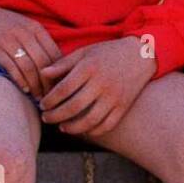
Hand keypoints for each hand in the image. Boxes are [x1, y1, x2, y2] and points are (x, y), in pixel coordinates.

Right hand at [0, 1, 61, 96]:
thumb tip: (56, 67)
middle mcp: (25, 33)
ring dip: (36, 85)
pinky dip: (20, 81)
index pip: (55, 55)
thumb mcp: (25, 28)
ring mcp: (9, 40)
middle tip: (51, 97)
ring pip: (30, 67)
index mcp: (36, 29)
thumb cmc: (3, 25)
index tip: (61, 87)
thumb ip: (39, 43)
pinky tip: (25, 89)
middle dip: (49, 83)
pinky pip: (12, 67)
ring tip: (39, 97)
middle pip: (44, 63)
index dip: (61, 74)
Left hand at [37, 38, 156, 136]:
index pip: (63, 89)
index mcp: (89, 68)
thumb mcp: (84, 52)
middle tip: (46, 118)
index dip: (49, 100)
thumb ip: (63, 64)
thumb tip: (42, 74)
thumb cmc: (108, 52)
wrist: (141, 55)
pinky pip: (107, 124)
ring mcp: (114, 97)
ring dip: (72, 127)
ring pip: (90, 120)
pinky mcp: (124, 106)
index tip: (42, 104)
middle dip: (56, 116)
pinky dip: (93, 130)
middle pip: (73, 107)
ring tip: (62, 127)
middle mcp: (102, 83)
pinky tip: (83, 129)